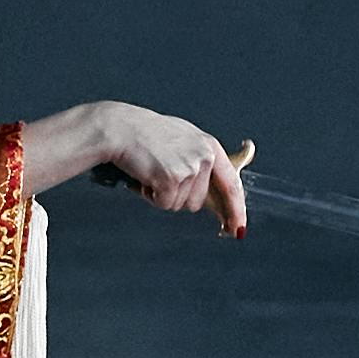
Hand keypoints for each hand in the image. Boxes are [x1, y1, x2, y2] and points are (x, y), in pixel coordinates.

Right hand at [97, 106, 254, 235]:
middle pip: (197, 202)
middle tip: (161, 173)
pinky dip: (150, 196)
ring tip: (151, 171)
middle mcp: (204, 156)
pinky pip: (164, 204)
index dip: (236, 210)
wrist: (120, 128)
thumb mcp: (183, 141)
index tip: (238, 229)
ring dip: (162, 195)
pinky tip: (144, 176)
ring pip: (180, 205)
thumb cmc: (145, 135)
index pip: (231, 184)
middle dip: (176, 196)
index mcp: (210, 147)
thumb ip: (200, 162)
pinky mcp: (171, 178)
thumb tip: (210, 193)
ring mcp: (189, 167)